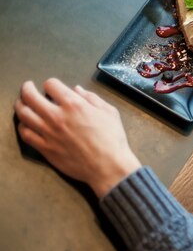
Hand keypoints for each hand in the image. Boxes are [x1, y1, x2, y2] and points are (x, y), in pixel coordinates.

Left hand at [14, 78, 141, 197]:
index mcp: (74, 105)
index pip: (51, 85)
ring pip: (24, 114)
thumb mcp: (109, 112)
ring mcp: (49, 133)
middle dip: (27, 88)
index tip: (52, 87)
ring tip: (23, 103)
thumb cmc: (112, 139)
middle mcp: (57, 116)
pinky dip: (22, 126)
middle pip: (30, 96)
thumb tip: (77, 89)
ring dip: (21, 105)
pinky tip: (26, 124)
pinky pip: (26, 134)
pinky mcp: (45, 148)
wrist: (108, 166)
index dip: (51, 84)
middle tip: (28, 87)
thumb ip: (92, 98)